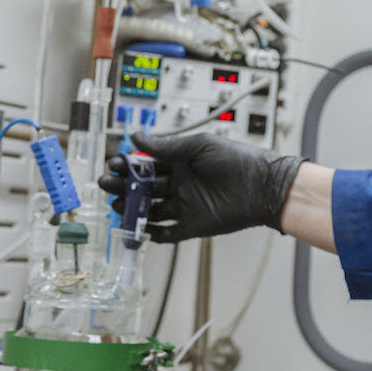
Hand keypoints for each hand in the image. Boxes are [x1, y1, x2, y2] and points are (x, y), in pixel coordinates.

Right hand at [99, 133, 303, 242]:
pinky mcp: (192, 226)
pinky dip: (152, 233)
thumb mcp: (199, 146)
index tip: (115, 164)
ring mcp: (185, 206)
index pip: (147, 165)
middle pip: (144, 188)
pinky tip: (140, 228)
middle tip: (108, 185)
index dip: (129, 166)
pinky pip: (167, 232)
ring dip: (133, 209)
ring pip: (150, 210)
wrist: (262, 186)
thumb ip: (167, 146)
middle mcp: (180, 184)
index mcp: (180, 163)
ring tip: (119, 206)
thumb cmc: (237, 160)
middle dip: (124, 187)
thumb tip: (137, 137)